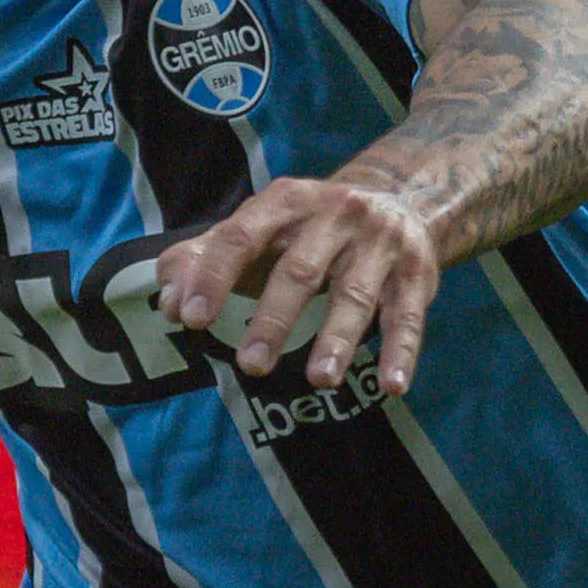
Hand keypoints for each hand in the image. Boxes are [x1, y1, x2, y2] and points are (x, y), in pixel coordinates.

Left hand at [156, 178, 446, 401]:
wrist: (401, 200)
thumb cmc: (307, 230)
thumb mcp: (257, 229)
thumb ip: (203, 261)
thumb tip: (171, 304)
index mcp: (285, 202)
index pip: (241, 236)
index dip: (214, 276)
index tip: (192, 320)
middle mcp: (334, 214)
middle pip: (299, 269)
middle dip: (274, 319)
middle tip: (250, 366)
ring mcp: (378, 243)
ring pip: (355, 294)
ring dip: (337, 338)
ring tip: (319, 381)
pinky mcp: (416, 273)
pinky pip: (408, 317)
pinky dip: (401, 352)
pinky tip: (392, 387)